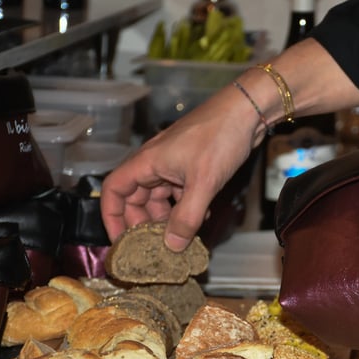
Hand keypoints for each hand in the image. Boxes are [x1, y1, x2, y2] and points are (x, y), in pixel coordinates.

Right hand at [100, 88, 259, 250]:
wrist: (247, 112)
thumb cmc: (220, 136)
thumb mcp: (203, 183)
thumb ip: (187, 217)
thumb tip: (173, 245)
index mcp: (147, 162)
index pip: (113, 190)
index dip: (111, 216)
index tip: (120, 240)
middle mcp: (155, 163)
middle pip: (136, 198)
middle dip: (143, 223)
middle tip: (155, 246)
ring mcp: (174, 165)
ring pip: (160, 198)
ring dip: (168, 218)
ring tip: (181, 237)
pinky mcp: (192, 167)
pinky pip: (180, 193)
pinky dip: (186, 207)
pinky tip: (201, 217)